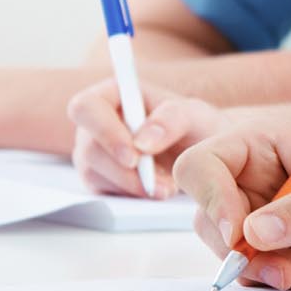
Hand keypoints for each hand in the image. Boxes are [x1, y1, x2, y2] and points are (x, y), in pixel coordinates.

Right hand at [67, 79, 227, 197]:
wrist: (204, 154)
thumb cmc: (198, 126)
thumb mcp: (196, 116)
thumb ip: (172, 119)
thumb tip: (141, 142)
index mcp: (114, 94)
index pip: (86, 107)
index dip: (104, 132)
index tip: (134, 156)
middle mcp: (97, 122)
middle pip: (88, 148)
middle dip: (123, 170)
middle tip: (159, 183)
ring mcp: (95, 151)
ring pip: (93, 173)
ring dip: (132, 185)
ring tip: (167, 186)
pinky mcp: (100, 178)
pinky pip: (102, 191)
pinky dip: (130, 195)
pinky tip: (157, 190)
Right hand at [174, 122, 290, 290]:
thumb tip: (250, 231)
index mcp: (269, 146)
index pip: (205, 164)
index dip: (210, 197)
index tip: (236, 232)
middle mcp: (260, 181)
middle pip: (211, 218)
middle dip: (245, 250)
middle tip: (282, 269)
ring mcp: (268, 217)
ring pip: (237, 252)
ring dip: (273, 269)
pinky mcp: (281, 249)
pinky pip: (259, 272)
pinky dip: (286, 278)